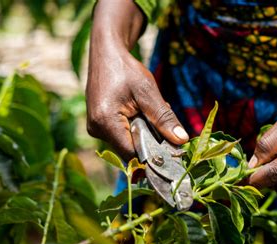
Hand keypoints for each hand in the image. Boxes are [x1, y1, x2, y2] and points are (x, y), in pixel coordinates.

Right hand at [86, 0, 188, 159]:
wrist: (106, 55)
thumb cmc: (126, 69)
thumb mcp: (148, 92)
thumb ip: (164, 117)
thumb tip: (181, 140)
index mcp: (105, 122)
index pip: (132, 153)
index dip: (153, 154)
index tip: (173, 147)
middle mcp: (96, 129)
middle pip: (130, 150)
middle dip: (150, 139)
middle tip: (161, 118)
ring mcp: (95, 129)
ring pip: (127, 143)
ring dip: (144, 132)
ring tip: (148, 109)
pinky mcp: (99, 126)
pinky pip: (122, 136)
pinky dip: (136, 128)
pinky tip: (140, 111)